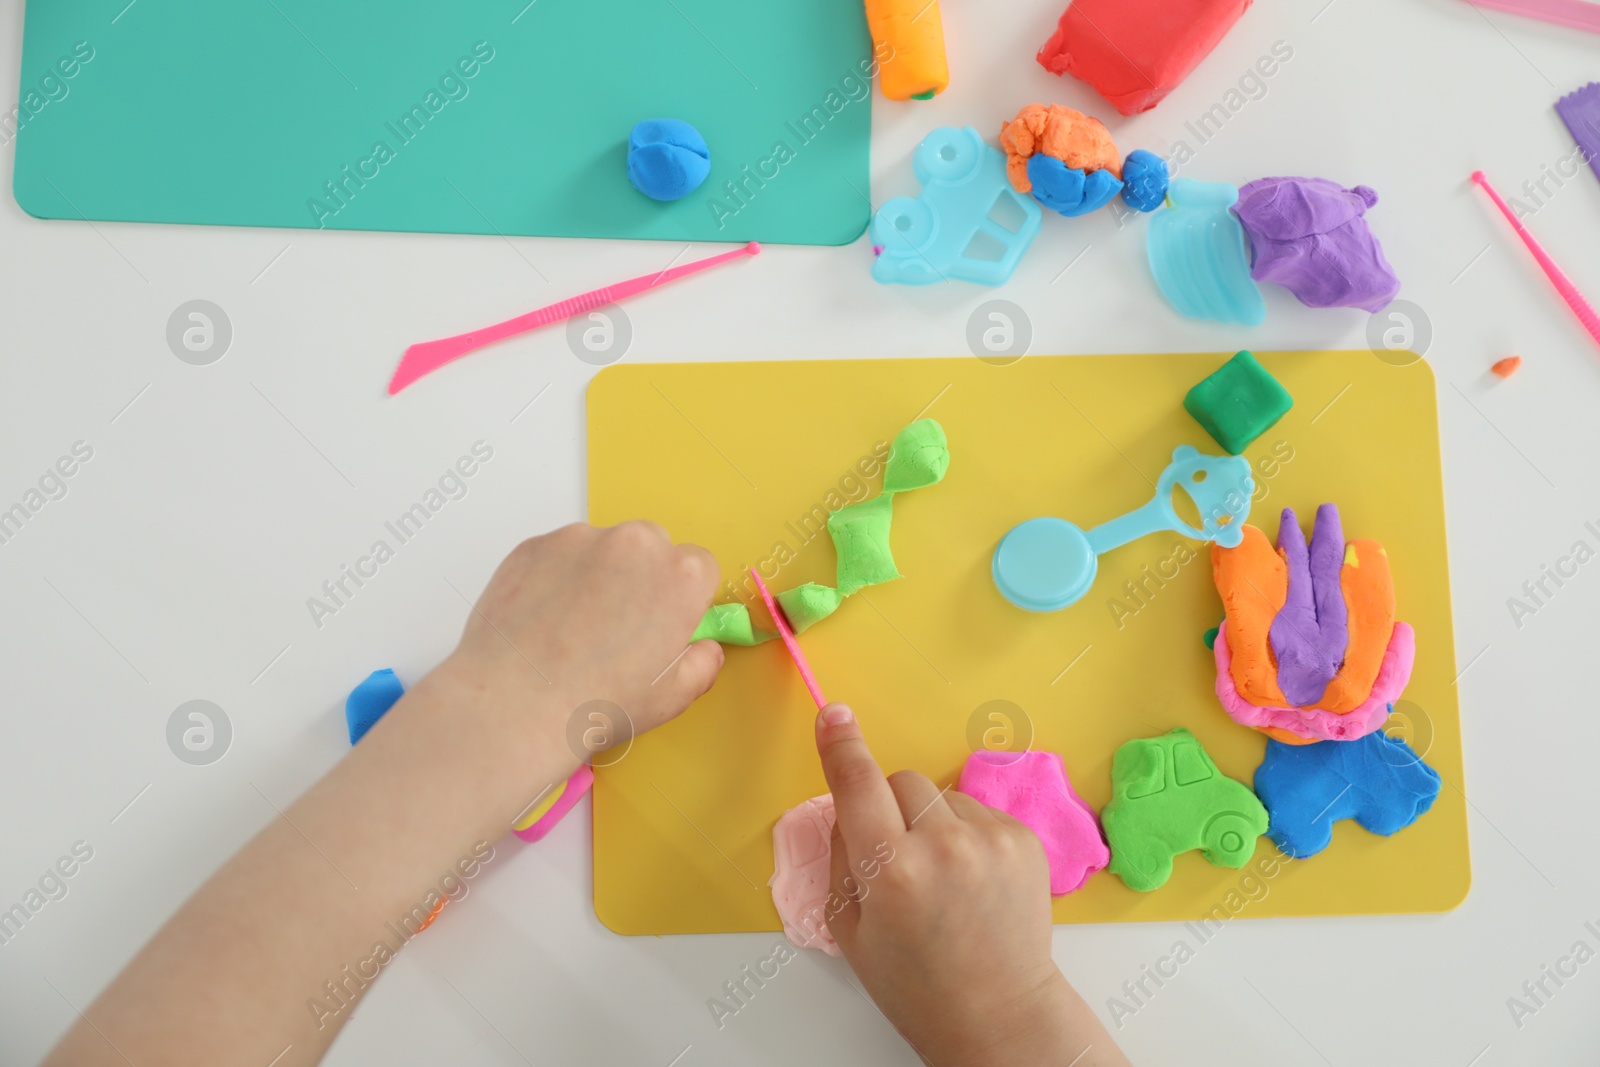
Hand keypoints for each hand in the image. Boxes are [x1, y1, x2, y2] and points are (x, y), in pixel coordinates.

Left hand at [429, 521, 723, 782]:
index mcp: (681, 576)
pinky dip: (556, 578)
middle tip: (618, 626)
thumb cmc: (596, 703)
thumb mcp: (673, 698)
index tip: (664, 622)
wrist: (515, 706)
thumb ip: (703, 663)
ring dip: (598, 574)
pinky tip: (546, 621)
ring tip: (575, 627)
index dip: (683, 598)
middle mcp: (635, 543)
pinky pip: (558, 554)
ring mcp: (580, 539)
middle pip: (652, 546)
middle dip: (642, 577)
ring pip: (602, 547)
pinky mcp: (535, 545)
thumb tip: (703, 648)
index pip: (700, 567)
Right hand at [815, 703, 1128, 1066]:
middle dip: (889, 805)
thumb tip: (844, 805)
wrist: (998, 1012)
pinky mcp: (1023, 839)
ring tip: (941, 877)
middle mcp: (944, 847)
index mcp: (892, 871)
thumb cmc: (916, 983)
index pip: (858, 784)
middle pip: (901, 781)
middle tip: (896, 855)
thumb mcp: (850, 928)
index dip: (842, 746)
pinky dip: (965, 833)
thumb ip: (841, 858)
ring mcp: (990, 840)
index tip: (834, 716)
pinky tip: (970, 879)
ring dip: (931, 820)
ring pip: (940, 795)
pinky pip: (976, 810)